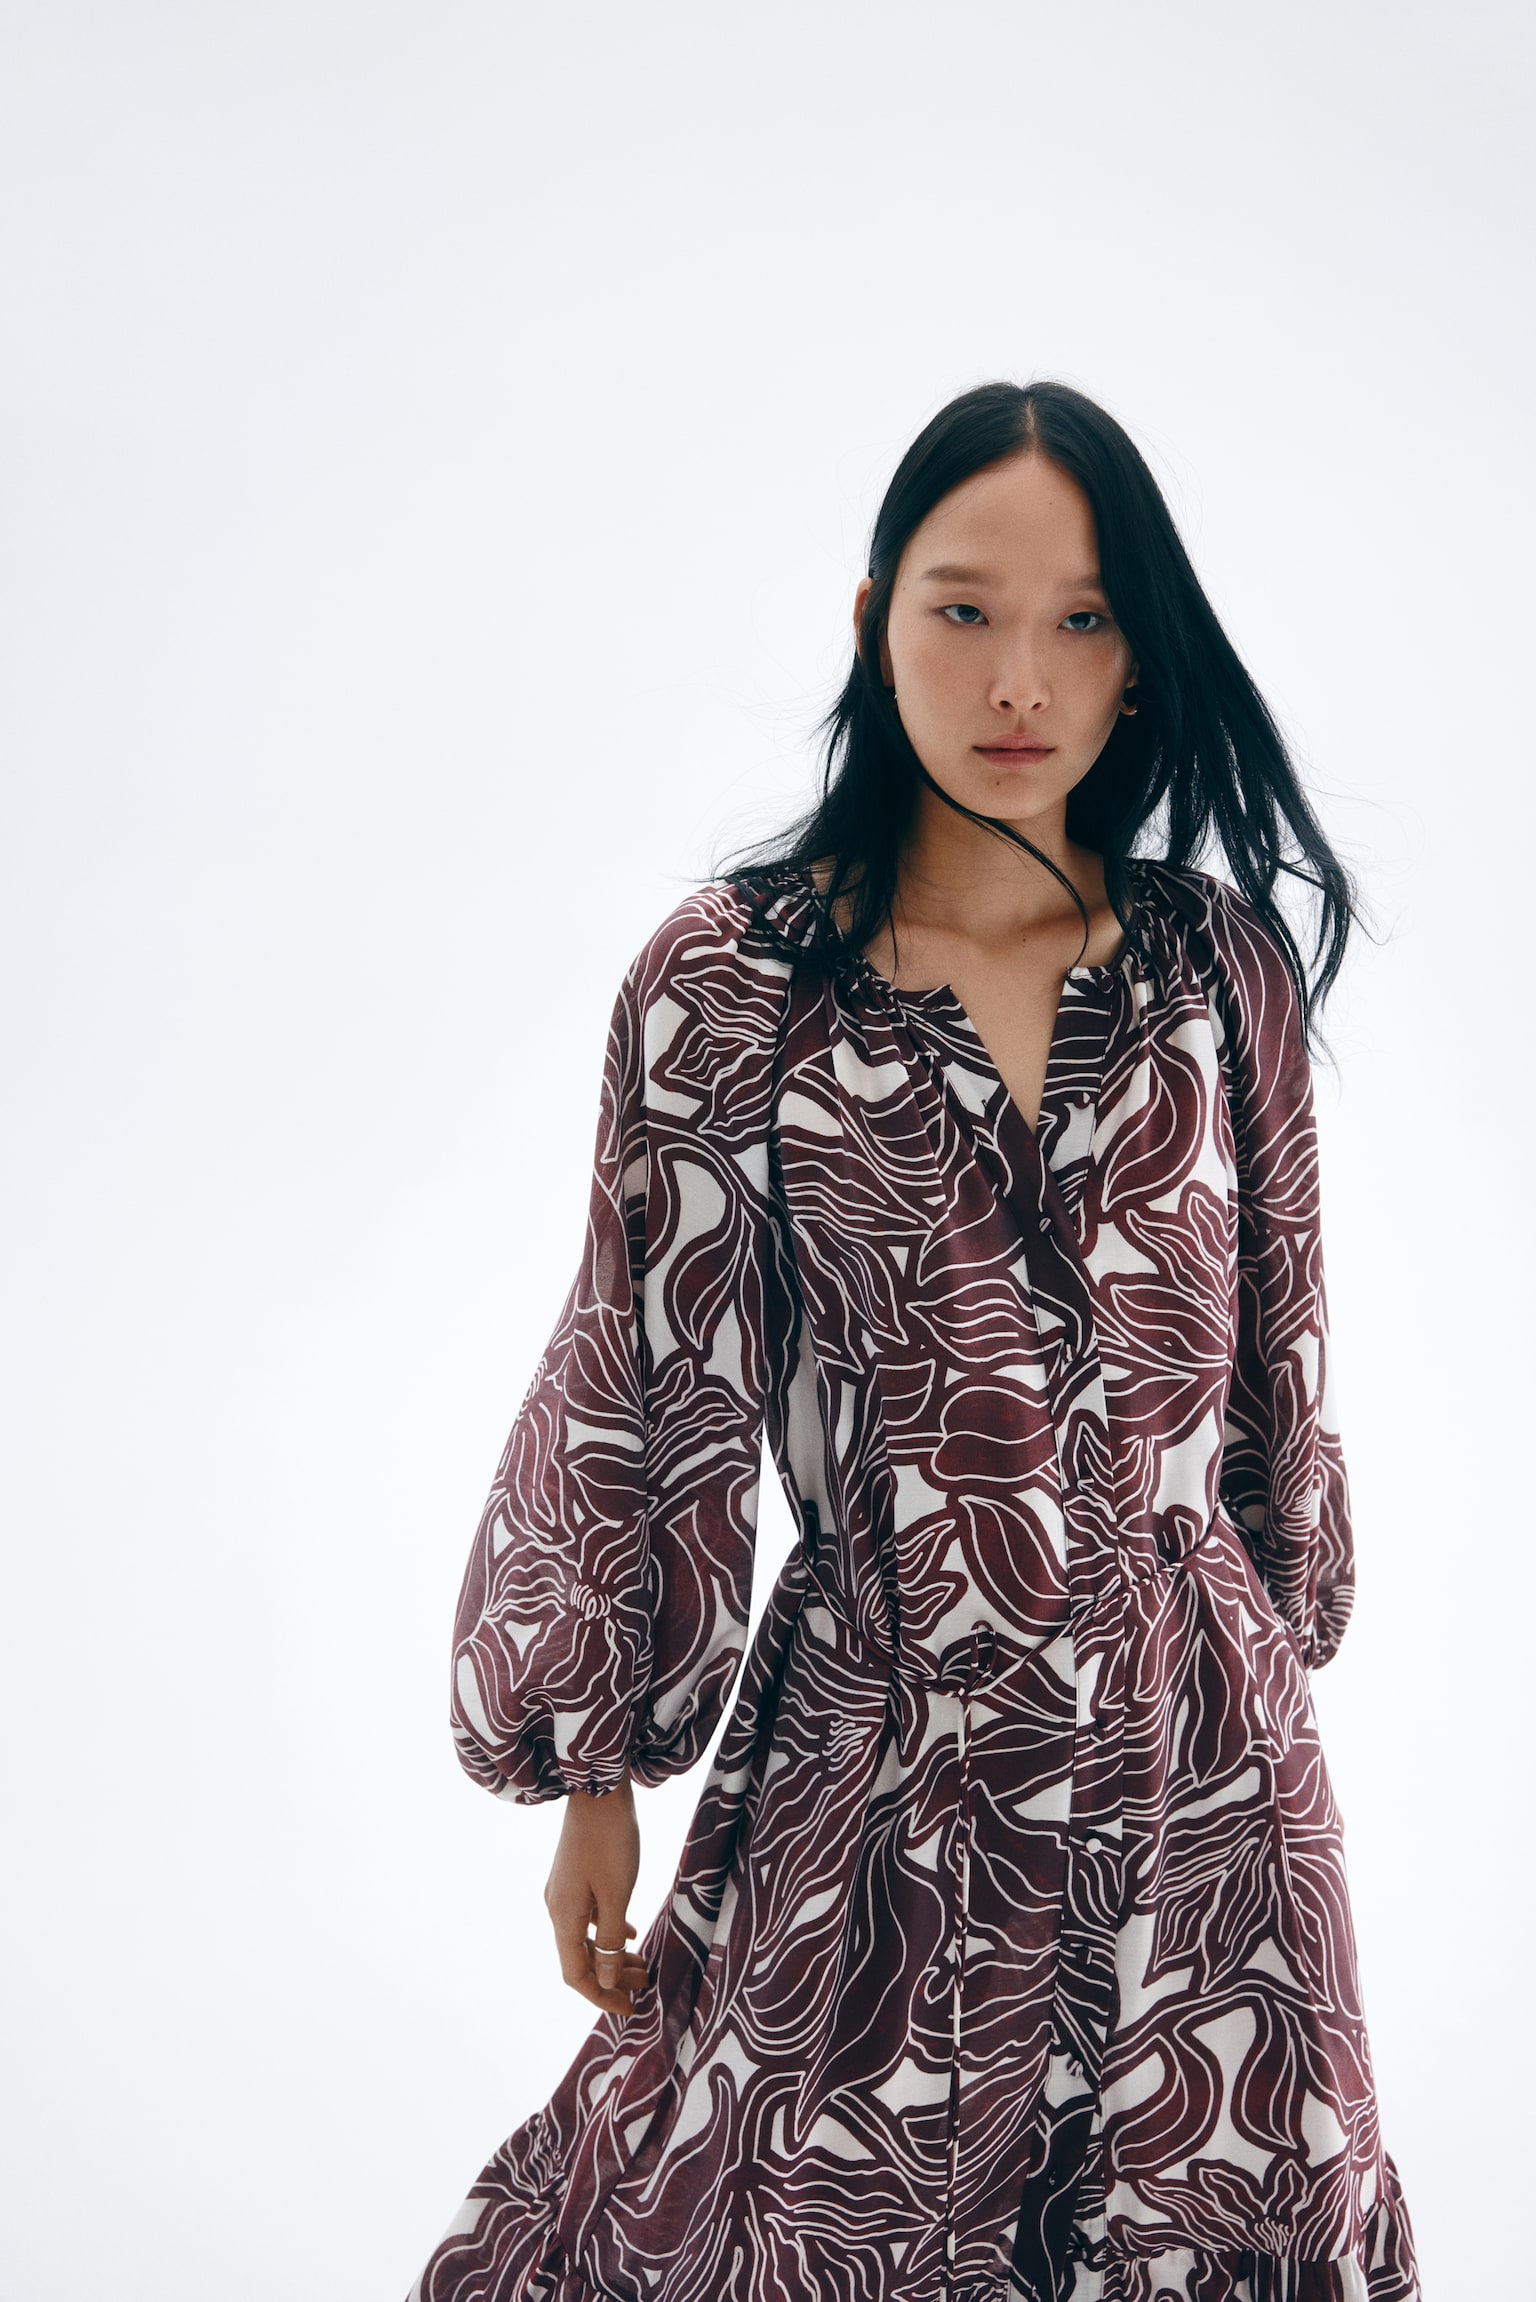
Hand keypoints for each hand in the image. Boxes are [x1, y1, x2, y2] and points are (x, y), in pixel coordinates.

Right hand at [543, 1771, 648, 2015]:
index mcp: (563, 1916)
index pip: (575, 1974)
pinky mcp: (574, 1876)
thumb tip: (606, 1979)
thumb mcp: (617, 1894)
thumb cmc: (611, 1840)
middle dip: (611, 1977)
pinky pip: (589, 1916)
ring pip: (586, 1937)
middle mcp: (556, 1907)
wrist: (598, 1788)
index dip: (601, 1996)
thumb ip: (611, 1940)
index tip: (629, 2010)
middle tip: (644, 1986)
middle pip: (581, 1958)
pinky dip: (609, 1930)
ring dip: (612, 1954)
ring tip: (642, 1964)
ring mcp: (564, 1891)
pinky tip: (630, 1932)